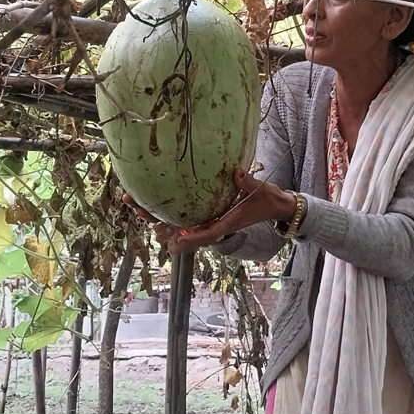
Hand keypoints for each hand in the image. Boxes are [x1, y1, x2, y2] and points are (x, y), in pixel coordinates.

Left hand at [122, 169, 297, 254]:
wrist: (276, 206)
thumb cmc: (269, 200)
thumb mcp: (261, 190)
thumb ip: (248, 183)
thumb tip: (236, 173)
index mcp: (227, 223)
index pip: (206, 234)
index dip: (190, 238)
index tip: (173, 240)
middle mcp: (215, 225)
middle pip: (184, 231)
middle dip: (161, 223)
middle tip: (138, 208)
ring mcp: (211, 221)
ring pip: (181, 225)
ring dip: (159, 217)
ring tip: (137, 205)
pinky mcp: (210, 214)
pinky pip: (187, 218)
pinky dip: (170, 213)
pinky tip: (155, 205)